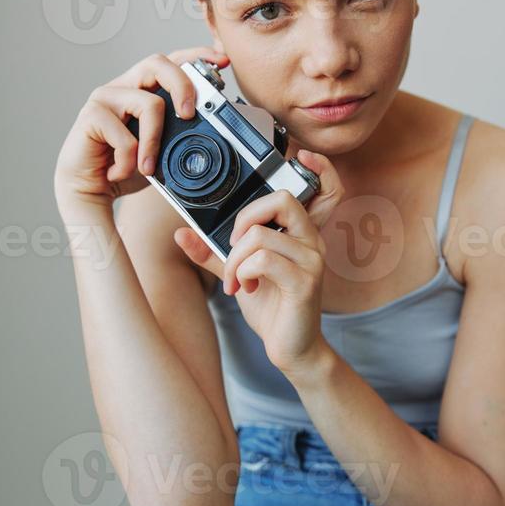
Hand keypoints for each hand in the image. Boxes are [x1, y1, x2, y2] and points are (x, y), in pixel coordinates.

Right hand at [53, 48, 229, 214]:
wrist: (89, 189)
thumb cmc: (125, 166)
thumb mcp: (161, 149)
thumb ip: (178, 133)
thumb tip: (211, 129)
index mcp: (143, 89)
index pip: (171, 62)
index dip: (197, 56)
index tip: (222, 61)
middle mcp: (124, 86)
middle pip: (157, 63)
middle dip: (182, 85)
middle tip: (189, 116)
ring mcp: (106, 98)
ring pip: (148, 104)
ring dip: (154, 143)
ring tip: (147, 169)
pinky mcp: (90, 116)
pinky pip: (125, 137)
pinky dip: (129, 161)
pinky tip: (119, 171)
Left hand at [173, 151, 344, 374]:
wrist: (292, 349)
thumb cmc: (272, 308)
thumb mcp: (237, 273)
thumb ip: (212, 252)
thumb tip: (181, 232)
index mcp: (301, 233)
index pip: (323, 188)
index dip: (321, 168)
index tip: (303, 156)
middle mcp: (312, 241)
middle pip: (281, 199)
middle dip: (244, 219)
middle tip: (233, 247)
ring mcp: (312, 260)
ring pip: (260, 235)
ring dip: (234, 260)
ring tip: (234, 281)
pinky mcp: (305, 282)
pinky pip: (263, 260)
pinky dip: (242, 273)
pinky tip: (244, 289)